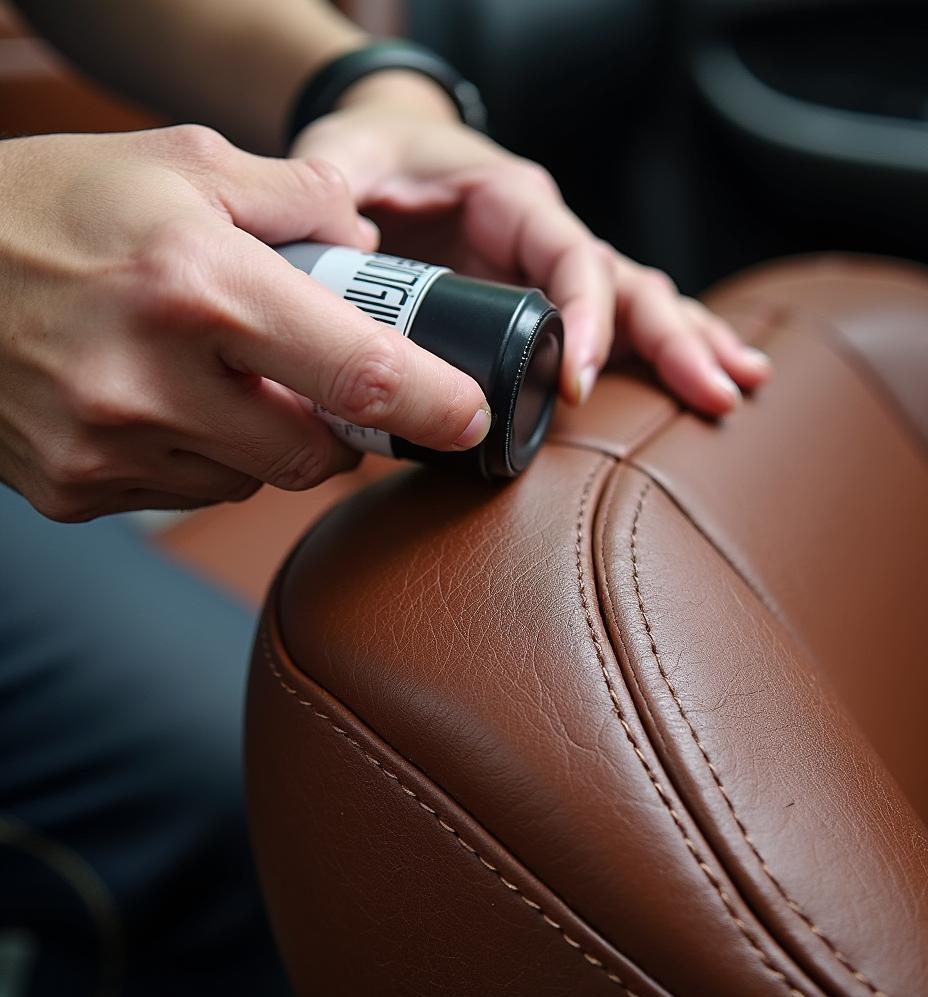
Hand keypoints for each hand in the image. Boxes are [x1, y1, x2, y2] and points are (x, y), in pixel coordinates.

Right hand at [0, 126, 489, 521]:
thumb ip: (294, 198)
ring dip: (262, 442)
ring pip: (250, 482)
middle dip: (335, 431)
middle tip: (316, 386)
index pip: (358, 374)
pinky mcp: (77, 489)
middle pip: (313, 457)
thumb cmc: (51, 206)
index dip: (431, 405)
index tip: (470, 417)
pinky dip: (199, 458)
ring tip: (219, 380)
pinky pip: (185, 494)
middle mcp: (153, 381)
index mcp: (198, 288)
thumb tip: (368, 239)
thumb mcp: (179, 166)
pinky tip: (163, 406)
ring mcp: (109, 448)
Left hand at [292, 82, 770, 412]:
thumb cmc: (375, 155)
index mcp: (514, 202)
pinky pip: (612, 327)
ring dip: (687, 348)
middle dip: (673, 339)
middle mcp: (548, 238)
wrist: (388, 158)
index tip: (580, 377)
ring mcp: (554, 273)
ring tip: (732, 391)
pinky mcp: (546, 303)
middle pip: (627, 285)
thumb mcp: (346, 156)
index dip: (583, 314)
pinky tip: (698, 387)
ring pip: (637, 306)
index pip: (568, 256)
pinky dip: (656, 356)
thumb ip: (338, 184)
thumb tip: (351, 247)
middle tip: (715, 393)